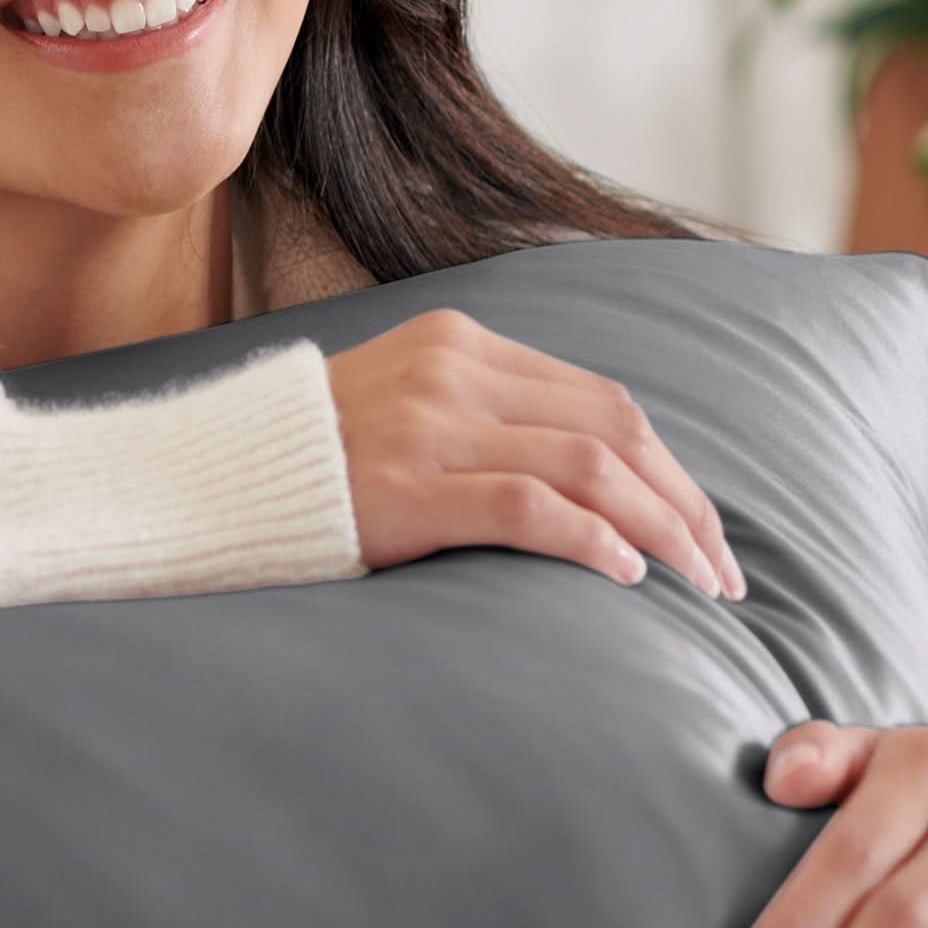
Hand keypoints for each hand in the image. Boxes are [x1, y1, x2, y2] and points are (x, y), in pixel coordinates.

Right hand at [324, 309, 745, 599]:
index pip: (603, 398)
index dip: (669, 467)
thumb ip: (483, 420)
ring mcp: (427, 425)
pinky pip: (527, 506)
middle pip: (613, 428)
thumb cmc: (311, 465)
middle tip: (722, 573)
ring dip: (659, 529)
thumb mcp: (402, 409)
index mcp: (460, 343)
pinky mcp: (405, 486)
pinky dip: (591, 540)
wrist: (205, 478)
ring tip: (695, 584)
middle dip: (683, 503)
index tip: (703, 529)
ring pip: (587, 465)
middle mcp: (452, 370)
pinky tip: (625, 578)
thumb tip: (586, 478)